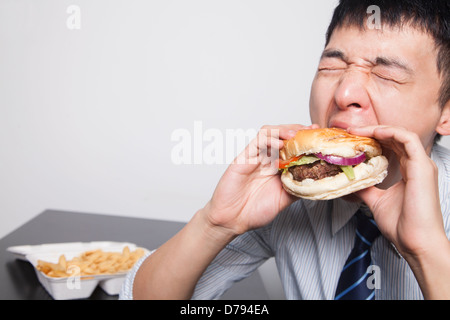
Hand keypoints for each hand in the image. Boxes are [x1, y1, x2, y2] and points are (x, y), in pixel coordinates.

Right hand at [204, 124, 318, 235]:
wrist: (232, 220)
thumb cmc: (253, 211)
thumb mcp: (284, 200)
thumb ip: (298, 188)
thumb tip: (318, 181)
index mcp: (276, 167)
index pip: (292, 146)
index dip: (305, 140)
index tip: (320, 137)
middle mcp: (266, 159)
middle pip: (283, 135)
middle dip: (298, 130)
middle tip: (312, 130)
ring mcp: (255, 157)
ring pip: (270, 132)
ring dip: (285, 130)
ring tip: (297, 134)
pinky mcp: (244, 157)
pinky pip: (257, 141)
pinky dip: (270, 138)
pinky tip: (281, 143)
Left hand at [348, 125, 449, 298]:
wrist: (416, 242)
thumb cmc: (402, 226)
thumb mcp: (377, 201)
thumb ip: (367, 188)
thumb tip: (352, 182)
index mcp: (409, 172)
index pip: (392, 147)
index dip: (372, 139)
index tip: (351, 139)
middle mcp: (416, 165)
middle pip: (394, 138)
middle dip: (371, 132)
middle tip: (350, 131)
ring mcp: (421, 164)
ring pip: (401, 134)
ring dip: (378, 129)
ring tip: (357, 131)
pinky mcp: (423, 166)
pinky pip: (408, 139)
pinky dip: (390, 132)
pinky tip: (374, 133)